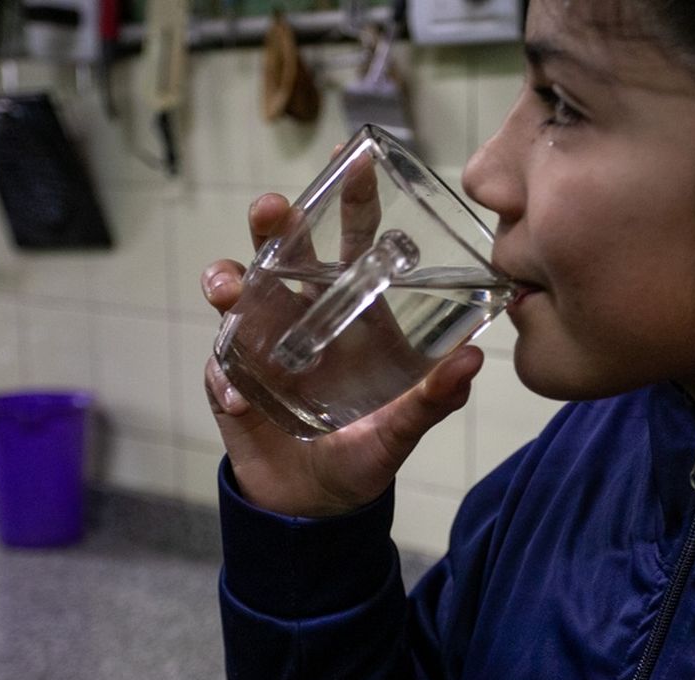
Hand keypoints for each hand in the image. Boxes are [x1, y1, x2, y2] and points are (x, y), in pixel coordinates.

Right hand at [203, 193, 483, 517]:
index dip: (351, 203)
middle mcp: (304, 317)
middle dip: (275, 226)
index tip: (353, 160)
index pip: (351, 245)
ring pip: (238, 294)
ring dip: (229, 281)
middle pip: (285, 255)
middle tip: (273, 209)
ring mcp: (262, 344)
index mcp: (352, 315)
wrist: (314, 503)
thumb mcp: (402, 429)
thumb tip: (474, 360)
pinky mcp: (230, 379)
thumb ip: (433, 399)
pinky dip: (224, 375)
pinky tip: (237, 396)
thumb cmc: (363, 454)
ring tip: (228, 289)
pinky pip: (220, 364)